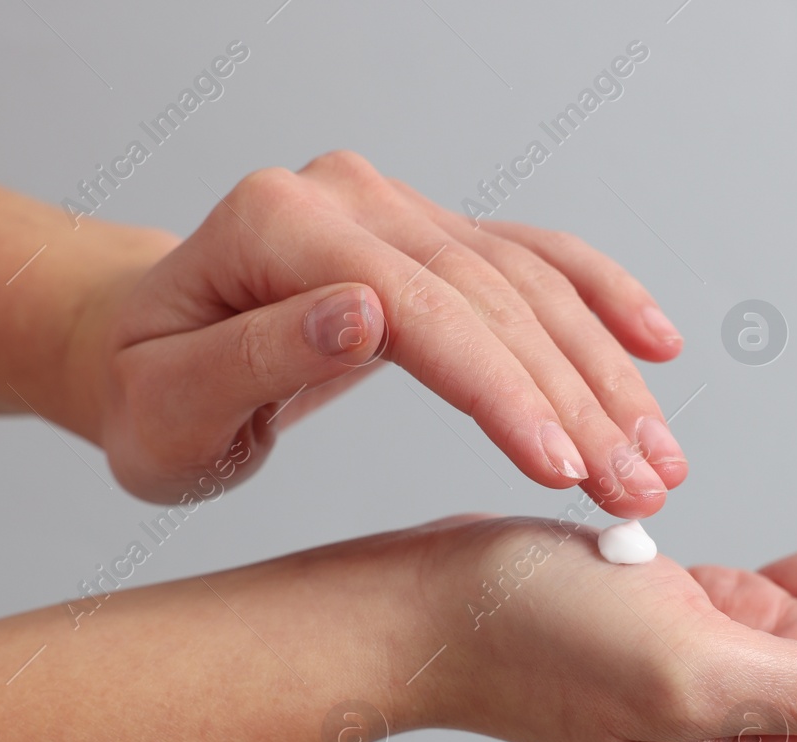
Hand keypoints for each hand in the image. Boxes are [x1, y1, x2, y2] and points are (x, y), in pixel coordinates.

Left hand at [67, 152, 686, 511]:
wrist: (137, 348)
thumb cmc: (144, 392)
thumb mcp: (166, 407)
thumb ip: (257, 359)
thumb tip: (363, 315)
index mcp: (280, 226)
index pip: (423, 308)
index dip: (503, 391)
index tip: (564, 470)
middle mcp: (349, 199)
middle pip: (494, 295)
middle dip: (578, 398)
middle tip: (640, 488)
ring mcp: (395, 210)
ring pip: (531, 281)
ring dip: (605, 371)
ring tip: (659, 458)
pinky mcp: (428, 235)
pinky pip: (531, 258)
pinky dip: (599, 300)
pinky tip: (654, 345)